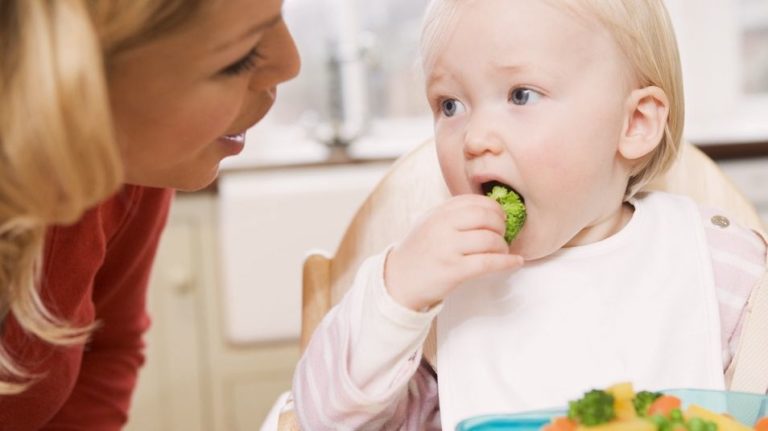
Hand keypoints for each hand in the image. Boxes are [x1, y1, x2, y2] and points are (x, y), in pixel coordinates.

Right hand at [384, 194, 523, 310]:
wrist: (398, 281)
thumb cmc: (418, 252)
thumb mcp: (429, 223)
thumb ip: (453, 214)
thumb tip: (489, 210)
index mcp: (438, 213)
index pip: (475, 201)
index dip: (494, 208)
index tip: (500, 218)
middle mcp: (442, 226)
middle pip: (486, 216)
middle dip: (501, 226)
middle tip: (502, 235)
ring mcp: (447, 248)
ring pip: (490, 239)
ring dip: (503, 246)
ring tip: (502, 252)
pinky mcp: (453, 270)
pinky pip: (488, 262)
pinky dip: (507, 262)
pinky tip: (515, 262)